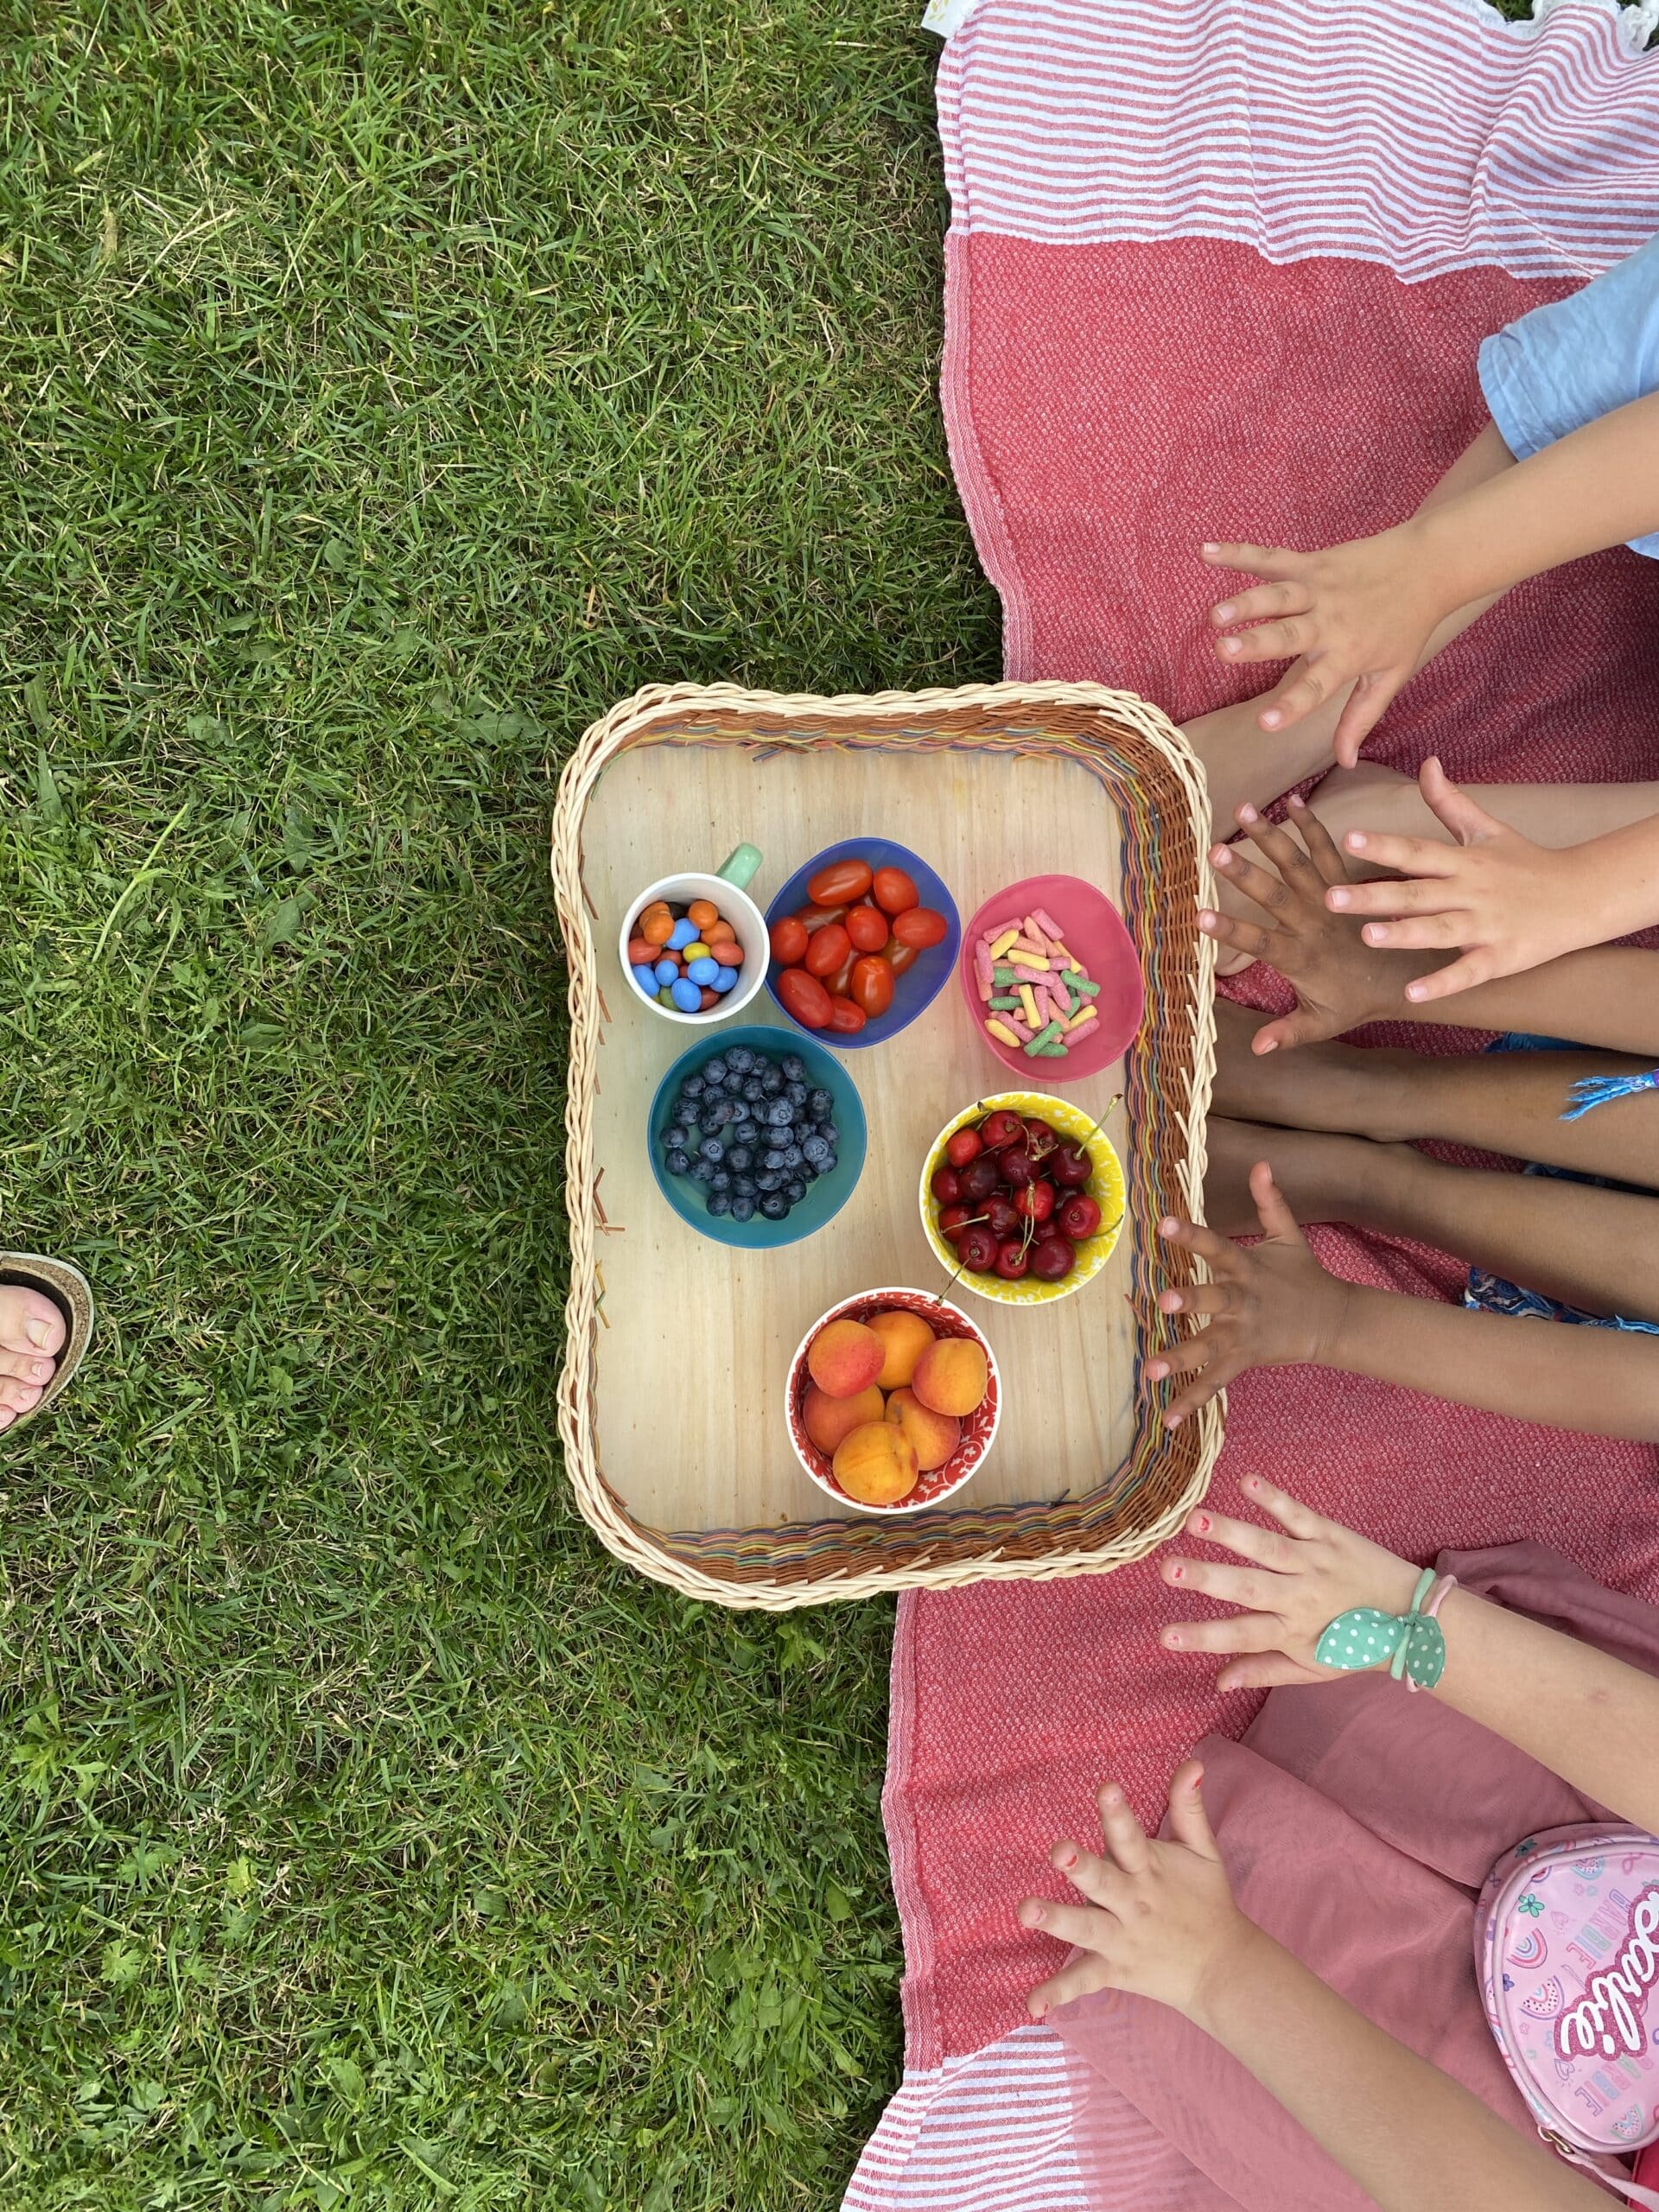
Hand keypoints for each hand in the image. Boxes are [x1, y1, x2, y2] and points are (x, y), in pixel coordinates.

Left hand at [1020, 1764, 1259, 2026]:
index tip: (1106, 1789)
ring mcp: (1122, 1938)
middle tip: (1059, 1851)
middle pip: (1104, 1880)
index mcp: (1149, 1868)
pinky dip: (1058, 1992)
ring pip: (1086, 1928)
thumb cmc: (1207, 1900)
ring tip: (1024, 1911)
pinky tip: (1032, 2004)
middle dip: (1082, 1866)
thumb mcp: (1204, 1852)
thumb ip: (1188, 1808)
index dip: (1117, 1813)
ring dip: (1057, 1920)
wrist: (1224, 1969)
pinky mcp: (1115, 1970)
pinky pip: (1084, 1981)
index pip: (1130, 1836)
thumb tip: (1192, 1762)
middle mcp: (1133, 1902)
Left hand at [1149, 1162, 1353, 1425]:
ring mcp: (1243, 1334)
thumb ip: (1271, 1202)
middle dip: (1192, 1301)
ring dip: (1181, 1358)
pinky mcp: (1245, 1360)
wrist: (1333, 1321)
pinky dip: (1192, 1401)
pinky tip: (1167, 1418)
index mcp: (1248, 1268)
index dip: (1192, 1235)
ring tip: (1150, 1371)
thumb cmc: (1302, 1275)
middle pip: (1216, 1300)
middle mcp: (1243, 1301)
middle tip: (1165, 1302)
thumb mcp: (1289, 1236)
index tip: (1164, 1223)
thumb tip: (1263, 1163)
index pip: (1217, 1246)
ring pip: (1209, 1347)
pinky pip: (1215, 1383)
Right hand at [1158, 1474, 1425, 1690]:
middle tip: (1168, 1569)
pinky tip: (1246, 1480)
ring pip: (1268, 1547)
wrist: (1414, 1619)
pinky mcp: (1330, 1535)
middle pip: (1249, 1588)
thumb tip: (1218, 1681)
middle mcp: (1301, 1597)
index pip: (1241, 1635)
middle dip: (1207, 1578)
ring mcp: (1315, 1563)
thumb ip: (1264, 1670)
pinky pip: (1298, 1515)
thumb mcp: (1313, 1668)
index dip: (1203, 1636)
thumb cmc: (1356, 1646)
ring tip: (1195, 1519)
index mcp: (1292, 1631)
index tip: (1164, 1637)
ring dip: (1231, 1532)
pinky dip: (1273, 1498)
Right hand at [1198, 795, 1426, 1048]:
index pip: (1260, 943)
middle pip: (1274, 895)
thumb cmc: (1356, 1002)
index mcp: (1301, 958)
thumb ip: (1287, 1034)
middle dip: (1244, 873)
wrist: (1408, 976)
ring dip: (1270, 836)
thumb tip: (1254, 1050)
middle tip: (1215, 850)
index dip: (1231, 931)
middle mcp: (1313, 923)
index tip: (1200, 915)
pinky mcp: (1346, 882)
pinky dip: (1311, 825)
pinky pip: (1328, 849)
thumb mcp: (1322, 1024)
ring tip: (1243, 810)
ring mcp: (1330, 899)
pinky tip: (1291, 800)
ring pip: (1297, 863)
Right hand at [1202, 524, 1448, 765]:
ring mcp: (1319, 588)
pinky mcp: (1311, 561)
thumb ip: (1361, 718)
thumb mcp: (1390, 677)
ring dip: (1245, 602)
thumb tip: (1345, 762)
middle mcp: (1331, 622)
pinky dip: (1238, 553)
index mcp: (1348, 655)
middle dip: (1256, 643)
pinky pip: (1270, 557)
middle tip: (1224, 652)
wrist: (1429, 564)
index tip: (1265, 724)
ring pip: (1278, 595)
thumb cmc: (1407, 626)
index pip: (1317, 686)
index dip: (1292, 706)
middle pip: (1289, 634)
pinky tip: (1206, 553)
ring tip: (1216, 615)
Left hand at [1329, 758, 1600, 1002]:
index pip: (1416, 850)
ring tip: (1368, 936)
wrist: (1582, 894)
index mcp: (1462, 861)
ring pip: (1439, 931)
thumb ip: (1449, 802)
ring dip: (1404, 934)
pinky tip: (1413, 994)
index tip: (1348, 838)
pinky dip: (1442, 983)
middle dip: (1373, 895)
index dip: (1383, 845)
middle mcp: (1470, 891)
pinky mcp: (1501, 957)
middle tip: (1330, 898)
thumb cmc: (1526, 863)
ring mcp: (1486, 925)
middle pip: (1417, 892)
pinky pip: (1468, 972)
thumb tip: (1426, 763)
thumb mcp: (1487, 830)